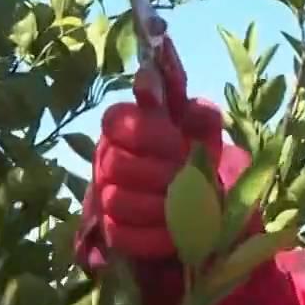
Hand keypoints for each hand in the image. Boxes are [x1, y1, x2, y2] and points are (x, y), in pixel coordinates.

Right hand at [89, 38, 227, 260]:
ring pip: (118, 200)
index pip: (117, 121)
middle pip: (116, 164)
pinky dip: (155, 235)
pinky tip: (176, 233)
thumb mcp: (200, 127)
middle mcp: (106, 158)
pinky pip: (124, 235)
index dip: (148, 133)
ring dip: (159, 205)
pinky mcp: (110, 233)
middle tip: (186, 177)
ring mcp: (104, 197)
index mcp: (123, 126)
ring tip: (185, 205)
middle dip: (159, 173)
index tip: (177, 142)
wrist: (199, 203)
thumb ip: (184, 100)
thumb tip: (154, 69)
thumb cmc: (194, 155)